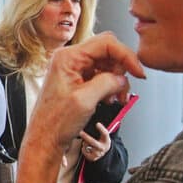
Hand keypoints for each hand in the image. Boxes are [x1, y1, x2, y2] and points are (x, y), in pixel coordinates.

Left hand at [17, 34, 143, 182]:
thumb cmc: (55, 123)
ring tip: (114, 99)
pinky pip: (100, 75)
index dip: (126, 56)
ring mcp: (73, 69)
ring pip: (106, 64)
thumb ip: (107, 82)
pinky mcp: (77, 80)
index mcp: (67, 58)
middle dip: (120, 70)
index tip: (138, 72)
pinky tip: (108, 99)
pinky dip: (109, 86)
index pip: (106, 43)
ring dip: (115, 80)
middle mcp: (69, 59)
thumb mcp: (85, 100)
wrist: (45, 140)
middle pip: (107, 52)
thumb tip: (123, 77)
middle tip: (122, 90)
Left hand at [79, 124, 111, 162]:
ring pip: (87, 146)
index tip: (97, 123)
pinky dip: (83, 148)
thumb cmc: (102, 141)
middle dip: (86, 137)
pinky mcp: (93, 158)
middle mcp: (102, 147)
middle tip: (80, 132)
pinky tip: (86, 147)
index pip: (105, 134)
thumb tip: (94, 123)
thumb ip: (100, 131)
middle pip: (93, 142)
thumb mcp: (104, 136)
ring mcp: (98, 153)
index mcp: (106, 140)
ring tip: (86, 142)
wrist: (105, 153)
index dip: (101, 129)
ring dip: (84, 143)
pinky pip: (84, 151)